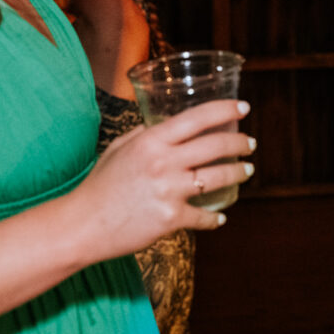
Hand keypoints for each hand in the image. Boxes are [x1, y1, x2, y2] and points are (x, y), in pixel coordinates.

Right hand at [73, 98, 254, 257]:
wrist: (83, 224)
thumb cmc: (100, 184)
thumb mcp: (120, 148)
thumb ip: (146, 134)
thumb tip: (167, 123)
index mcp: (151, 140)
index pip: (197, 118)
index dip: (225, 110)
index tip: (244, 108)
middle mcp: (164, 162)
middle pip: (216, 146)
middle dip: (240, 143)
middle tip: (250, 143)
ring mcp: (170, 191)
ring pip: (219, 178)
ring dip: (239, 173)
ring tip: (247, 170)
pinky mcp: (171, 218)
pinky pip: (204, 217)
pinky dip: (215, 218)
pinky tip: (220, 216)